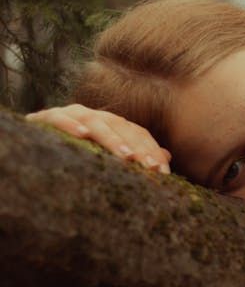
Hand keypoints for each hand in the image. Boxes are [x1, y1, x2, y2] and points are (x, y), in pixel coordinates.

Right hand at [26, 104, 170, 173]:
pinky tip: (82, 135)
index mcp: (113, 124)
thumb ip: (136, 153)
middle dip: (139, 149)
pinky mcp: (47, 116)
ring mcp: (73, 113)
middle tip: (152, 168)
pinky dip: (71, 125)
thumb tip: (168, 157)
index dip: (152, 151)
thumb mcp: (107, 155)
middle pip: (123, 128)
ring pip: (97, 123)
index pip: (138, 134)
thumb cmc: (76, 152)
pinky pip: (60, 118)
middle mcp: (96, 116)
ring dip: (113, 139)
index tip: (164, 172)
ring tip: (127, 157)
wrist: (33, 143)